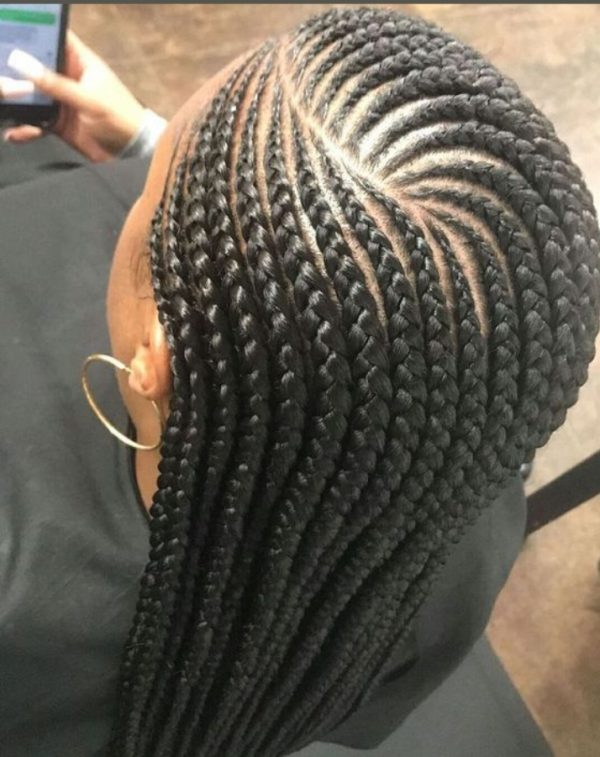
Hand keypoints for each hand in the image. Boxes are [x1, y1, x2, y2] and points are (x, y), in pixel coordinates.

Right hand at [3, 31, 145, 161]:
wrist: (132, 155)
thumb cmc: (119, 119)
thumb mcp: (88, 99)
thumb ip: (55, 84)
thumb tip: (21, 61)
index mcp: (80, 62)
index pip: (55, 37)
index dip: (35, 31)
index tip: (11, 30)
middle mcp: (68, 78)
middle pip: (36, 66)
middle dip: (16, 69)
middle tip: (0, 73)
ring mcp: (62, 101)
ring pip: (31, 94)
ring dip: (17, 100)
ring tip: (2, 102)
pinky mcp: (59, 124)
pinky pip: (35, 122)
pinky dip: (25, 127)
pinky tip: (14, 132)